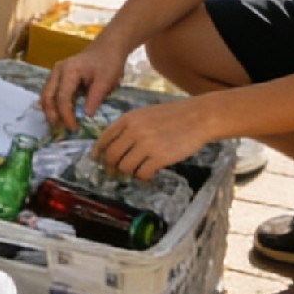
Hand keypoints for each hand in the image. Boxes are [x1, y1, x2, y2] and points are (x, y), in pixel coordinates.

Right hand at [40, 44, 127, 130]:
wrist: (108, 47)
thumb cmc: (108, 62)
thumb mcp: (106, 80)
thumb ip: (95, 98)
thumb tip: (86, 116)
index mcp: (69, 71)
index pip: (62, 97)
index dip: (66, 115)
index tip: (74, 129)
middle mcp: (58, 71)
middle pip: (47, 96)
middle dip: (51, 114)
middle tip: (60, 130)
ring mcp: (56, 73)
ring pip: (46, 95)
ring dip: (50, 111)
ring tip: (60, 126)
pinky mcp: (59, 77)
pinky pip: (51, 93)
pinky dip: (54, 105)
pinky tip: (61, 116)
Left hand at [91, 98, 217, 181]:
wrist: (198, 117)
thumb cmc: (173, 115)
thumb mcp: (146, 114)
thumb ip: (130, 126)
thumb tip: (115, 145)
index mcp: (128, 118)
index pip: (105, 137)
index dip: (98, 151)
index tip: (96, 159)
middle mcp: (134, 131)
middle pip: (112, 155)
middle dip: (110, 167)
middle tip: (114, 174)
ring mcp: (146, 144)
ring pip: (125, 167)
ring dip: (128, 173)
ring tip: (135, 173)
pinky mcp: (159, 157)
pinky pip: (142, 174)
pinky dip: (142, 179)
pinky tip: (147, 178)